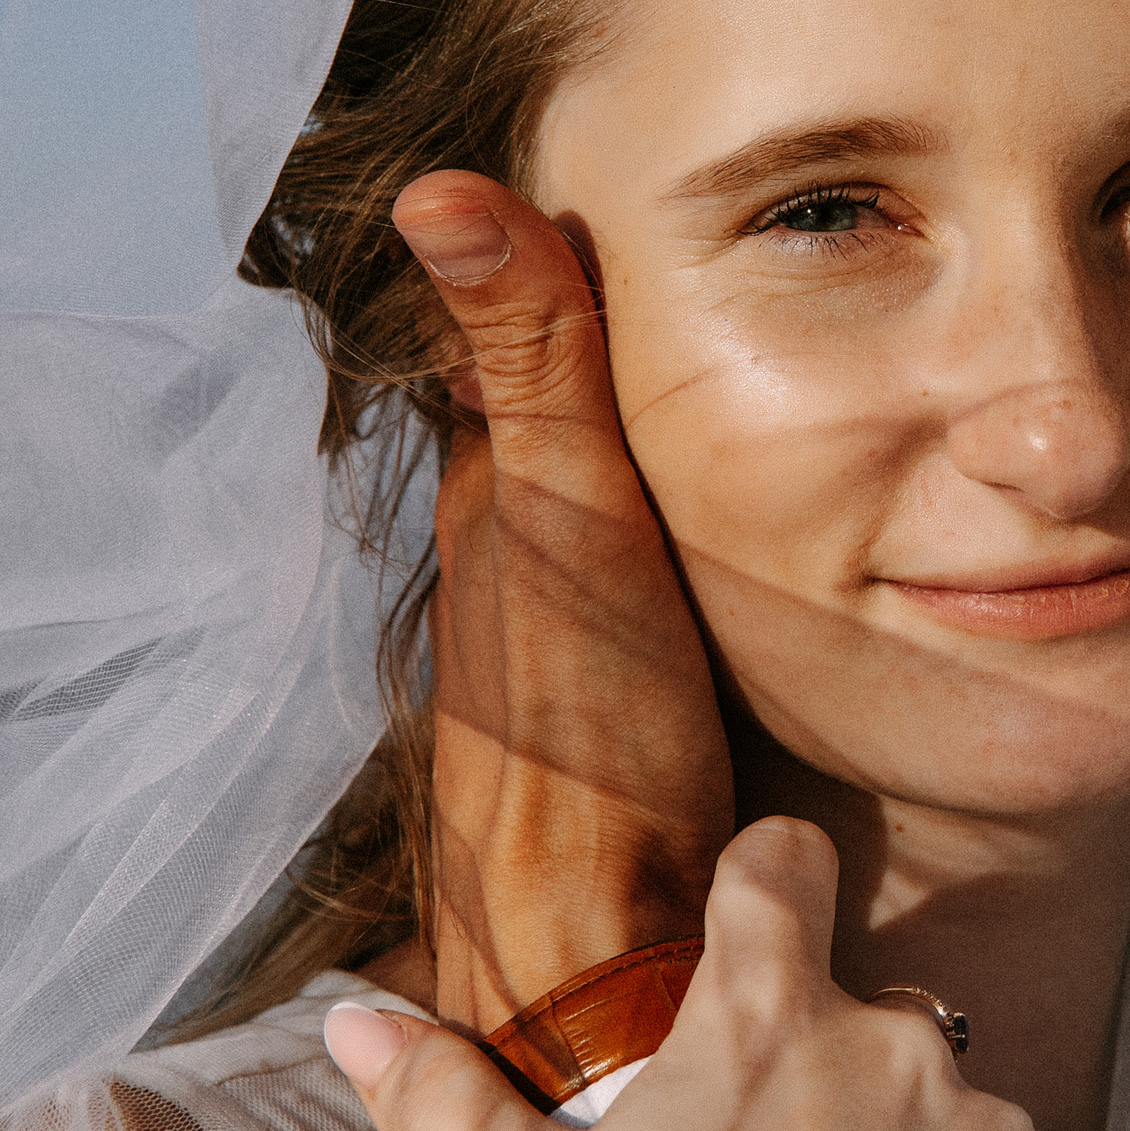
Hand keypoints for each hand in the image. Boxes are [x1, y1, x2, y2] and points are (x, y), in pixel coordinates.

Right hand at [326, 821, 1037, 1130]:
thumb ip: (449, 1104)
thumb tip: (355, 1021)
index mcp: (766, 1016)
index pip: (786, 859)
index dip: (763, 877)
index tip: (744, 917)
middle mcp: (887, 1042)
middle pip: (853, 997)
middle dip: (813, 1061)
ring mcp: (967, 1116)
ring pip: (924, 1084)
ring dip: (883, 1130)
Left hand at [395, 170, 734, 1031]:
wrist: (597, 939)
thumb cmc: (590, 729)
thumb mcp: (571, 514)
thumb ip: (532, 362)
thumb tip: (434, 191)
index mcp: (491, 504)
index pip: (498, 357)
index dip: (545, 277)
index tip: (601, 205)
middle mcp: (498, 569)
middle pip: (535, 436)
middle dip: (584, 365)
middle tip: (668, 288)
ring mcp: (539, 646)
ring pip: (572, 518)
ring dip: (615, 460)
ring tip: (695, 398)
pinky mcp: (594, 709)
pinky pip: (612, 592)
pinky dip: (646, 546)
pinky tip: (695, 556)